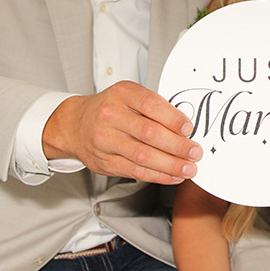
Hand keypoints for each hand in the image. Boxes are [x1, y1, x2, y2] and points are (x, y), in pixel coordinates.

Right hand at [41, 81, 200, 183]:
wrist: (74, 125)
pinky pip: (136, 171)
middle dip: (177, 146)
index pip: (150, 105)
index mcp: (121, 94)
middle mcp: (111, 116)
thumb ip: (153, 107)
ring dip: (171, 165)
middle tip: (195, 152)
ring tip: (188, 168)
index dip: (173, 118)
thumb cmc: (107, 109)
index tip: (189, 128)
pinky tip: (172, 176)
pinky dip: (158, 176)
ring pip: (143, 156)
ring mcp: (106, 141)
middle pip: (149, 133)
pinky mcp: (106, 162)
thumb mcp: (128, 96)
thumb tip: (184, 126)